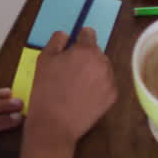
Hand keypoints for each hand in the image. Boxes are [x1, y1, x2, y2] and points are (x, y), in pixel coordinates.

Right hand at [26, 29, 116, 146]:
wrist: (54, 124)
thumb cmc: (46, 90)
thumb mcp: (44, 59)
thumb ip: (56, 41)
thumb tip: (66, 35)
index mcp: (86, 50)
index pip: (88, 33)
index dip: (78, 38)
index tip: (71, 48)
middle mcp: (102, 63)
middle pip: (96, 51)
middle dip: (85, 56)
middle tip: (70, 70)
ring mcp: (110, 81)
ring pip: (102, 67)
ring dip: (93, 70)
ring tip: (76, 85)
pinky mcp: (112, 97)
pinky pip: (106, 84)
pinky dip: (98, 86)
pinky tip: (83, 95)